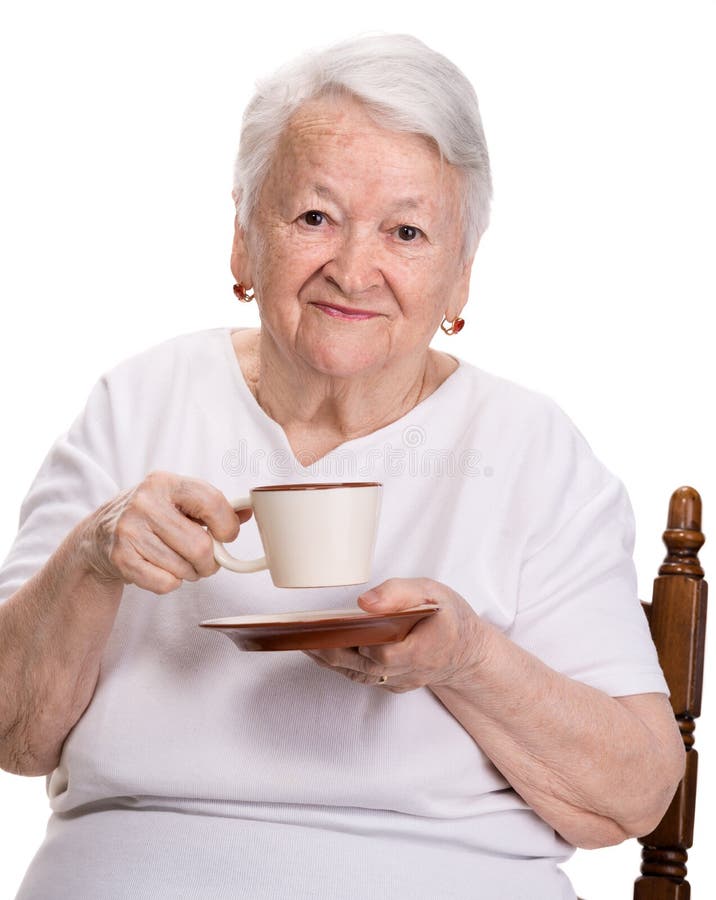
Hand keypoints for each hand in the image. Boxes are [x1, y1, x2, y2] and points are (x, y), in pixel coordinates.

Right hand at [79, 470, 252, 593]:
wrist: (98, 535)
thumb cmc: (150, 517)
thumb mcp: (178, 501)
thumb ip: (213, 506)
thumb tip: (249, 511)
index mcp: (165, 482)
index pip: (212, 503)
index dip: (228, 526)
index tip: (226, 536)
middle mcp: (145, 502)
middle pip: (200, 546)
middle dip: (210, 562)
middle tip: (205, 561)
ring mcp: (129, 529)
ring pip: (184, 568)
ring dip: (189, 573)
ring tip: (178, 562)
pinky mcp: (119, 557)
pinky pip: (165, 583)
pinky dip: (170, 583)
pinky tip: (159, 569)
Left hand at [303, 577, 486, 692]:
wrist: (466, 652)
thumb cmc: (448, 618)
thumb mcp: (433, 593)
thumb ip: (400, 594)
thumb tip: (364, 602)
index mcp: (423, 650)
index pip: (384, 655)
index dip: (361, 643)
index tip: (337, 627)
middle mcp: (407, 673)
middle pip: (362, 667)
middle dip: (330, 651)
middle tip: (300, 634)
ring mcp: (396, 682)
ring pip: (356, 673)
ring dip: (327, 658)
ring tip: (299, 637)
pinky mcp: (387, 684)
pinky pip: (359, 675)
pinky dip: (337, 662)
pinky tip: (317, 646)